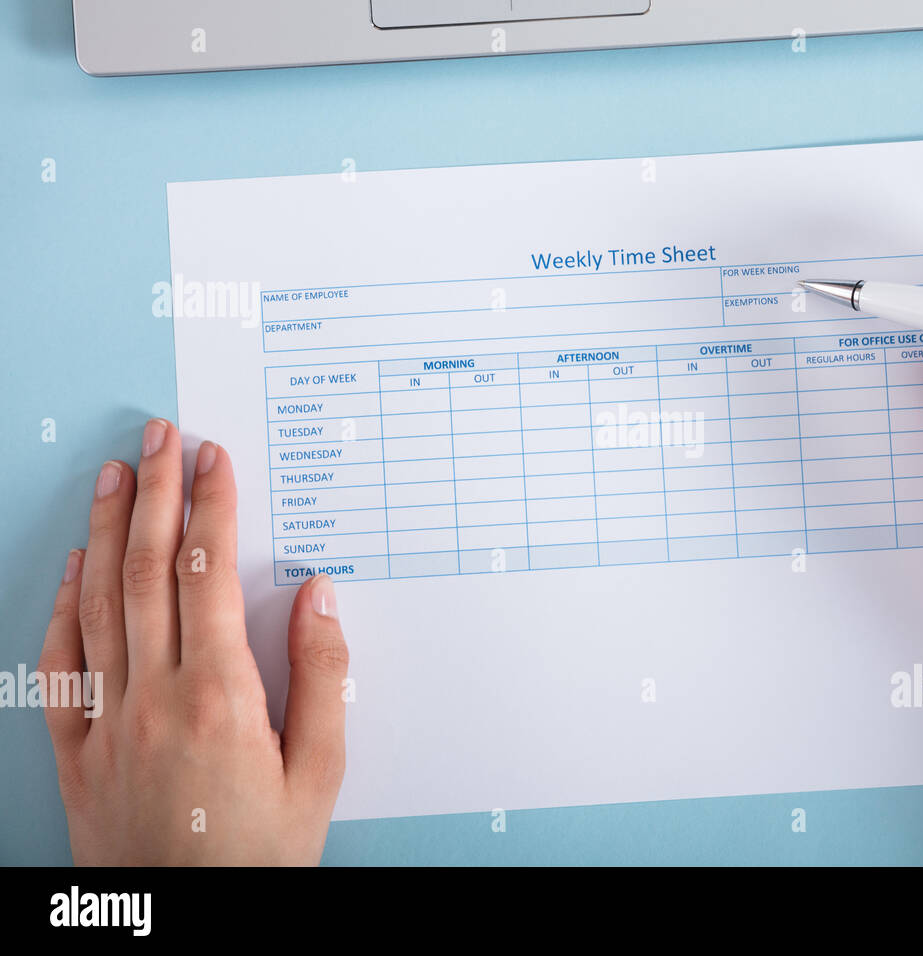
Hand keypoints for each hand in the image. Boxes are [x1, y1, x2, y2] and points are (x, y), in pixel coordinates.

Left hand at [37, 420, 348, 863]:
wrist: (193, 924)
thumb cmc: (264, 856)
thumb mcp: (320, 772)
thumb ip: (322, 675)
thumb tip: (317, 594)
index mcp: (219, 697)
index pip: (209, 575)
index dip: (212, 507)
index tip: (213, 457)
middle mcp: (153, 697)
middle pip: (147, 572)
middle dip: (158, 494)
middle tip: (160, 437)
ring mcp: (106, 722)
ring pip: (98, 603)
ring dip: (107, 530)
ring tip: (116, 474)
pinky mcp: (77, 752)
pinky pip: (60, 666)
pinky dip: (64, 607)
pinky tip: (73, 567)